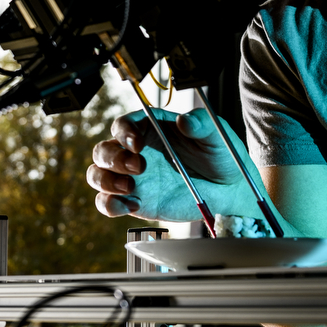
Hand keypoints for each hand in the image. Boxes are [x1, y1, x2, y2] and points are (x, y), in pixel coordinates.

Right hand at [85, 108, 254, 222]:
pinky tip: (132, 205)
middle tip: (139, 168)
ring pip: (97, 175)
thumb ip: (201, 124)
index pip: (122, 125)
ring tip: (130, 187)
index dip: (123, 132)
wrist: (230, 189)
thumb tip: (185, 121)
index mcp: (150, 128)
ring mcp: (132, 178)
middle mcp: (135, 152)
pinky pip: (108, 203)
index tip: (137, 144)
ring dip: (105, 181)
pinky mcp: (135, 201)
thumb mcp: (216, 133)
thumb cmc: (221, 155)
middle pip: (103, 151)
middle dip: (113, 159)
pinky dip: (110, 205)